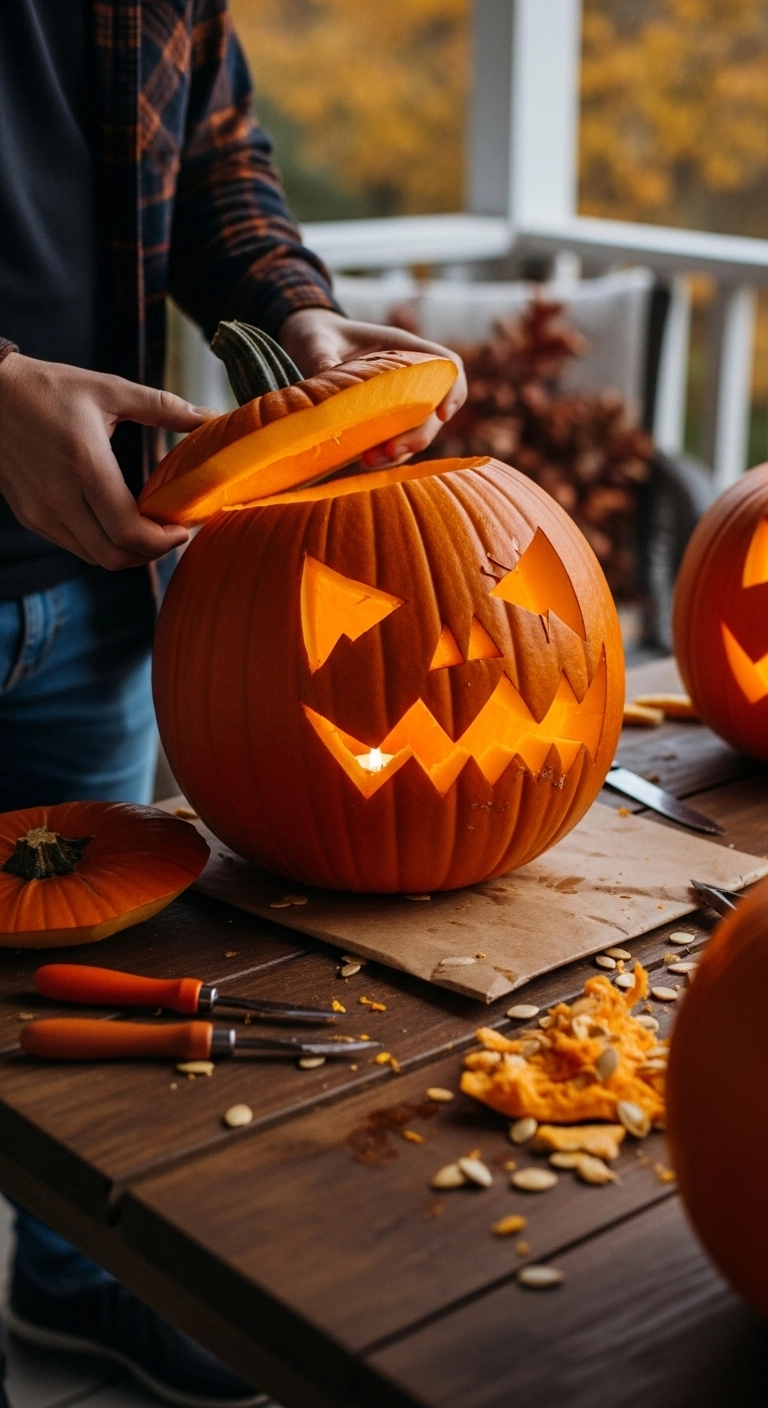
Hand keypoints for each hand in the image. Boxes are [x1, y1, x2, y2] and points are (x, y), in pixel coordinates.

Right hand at [0, 354, 217, 568]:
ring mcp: (40, 511)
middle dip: (152, 553)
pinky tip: (118, 525)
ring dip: (128, 554)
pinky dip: (102, 545)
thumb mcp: (108, 390)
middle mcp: (59, 496)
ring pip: (94, 557)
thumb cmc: (49, 388)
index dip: (162, 541)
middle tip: (173, 535)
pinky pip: (74, 547)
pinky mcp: (29, 516)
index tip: (183, 529)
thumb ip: (162, 406)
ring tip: (151, 533)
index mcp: (84, 464)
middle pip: (115, 555)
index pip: (128, 530)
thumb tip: (211, 416)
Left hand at [278, 307, 465, 466]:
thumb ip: (323, 359)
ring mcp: (397, 401)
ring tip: (369, 461)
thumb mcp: (317, 341)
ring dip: (400, 451)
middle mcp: (408, 377)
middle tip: (391, 451)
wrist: (306, 343)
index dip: (454, 390)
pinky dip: (383, 456)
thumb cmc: (317, 334)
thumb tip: (325, 384)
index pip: (448, 366)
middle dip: (419, 435)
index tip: (442, 415)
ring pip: (415, 432)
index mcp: (404, 348)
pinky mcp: (381, 421)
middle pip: (434, 410)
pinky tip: (362, 460)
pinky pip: (394, 441)